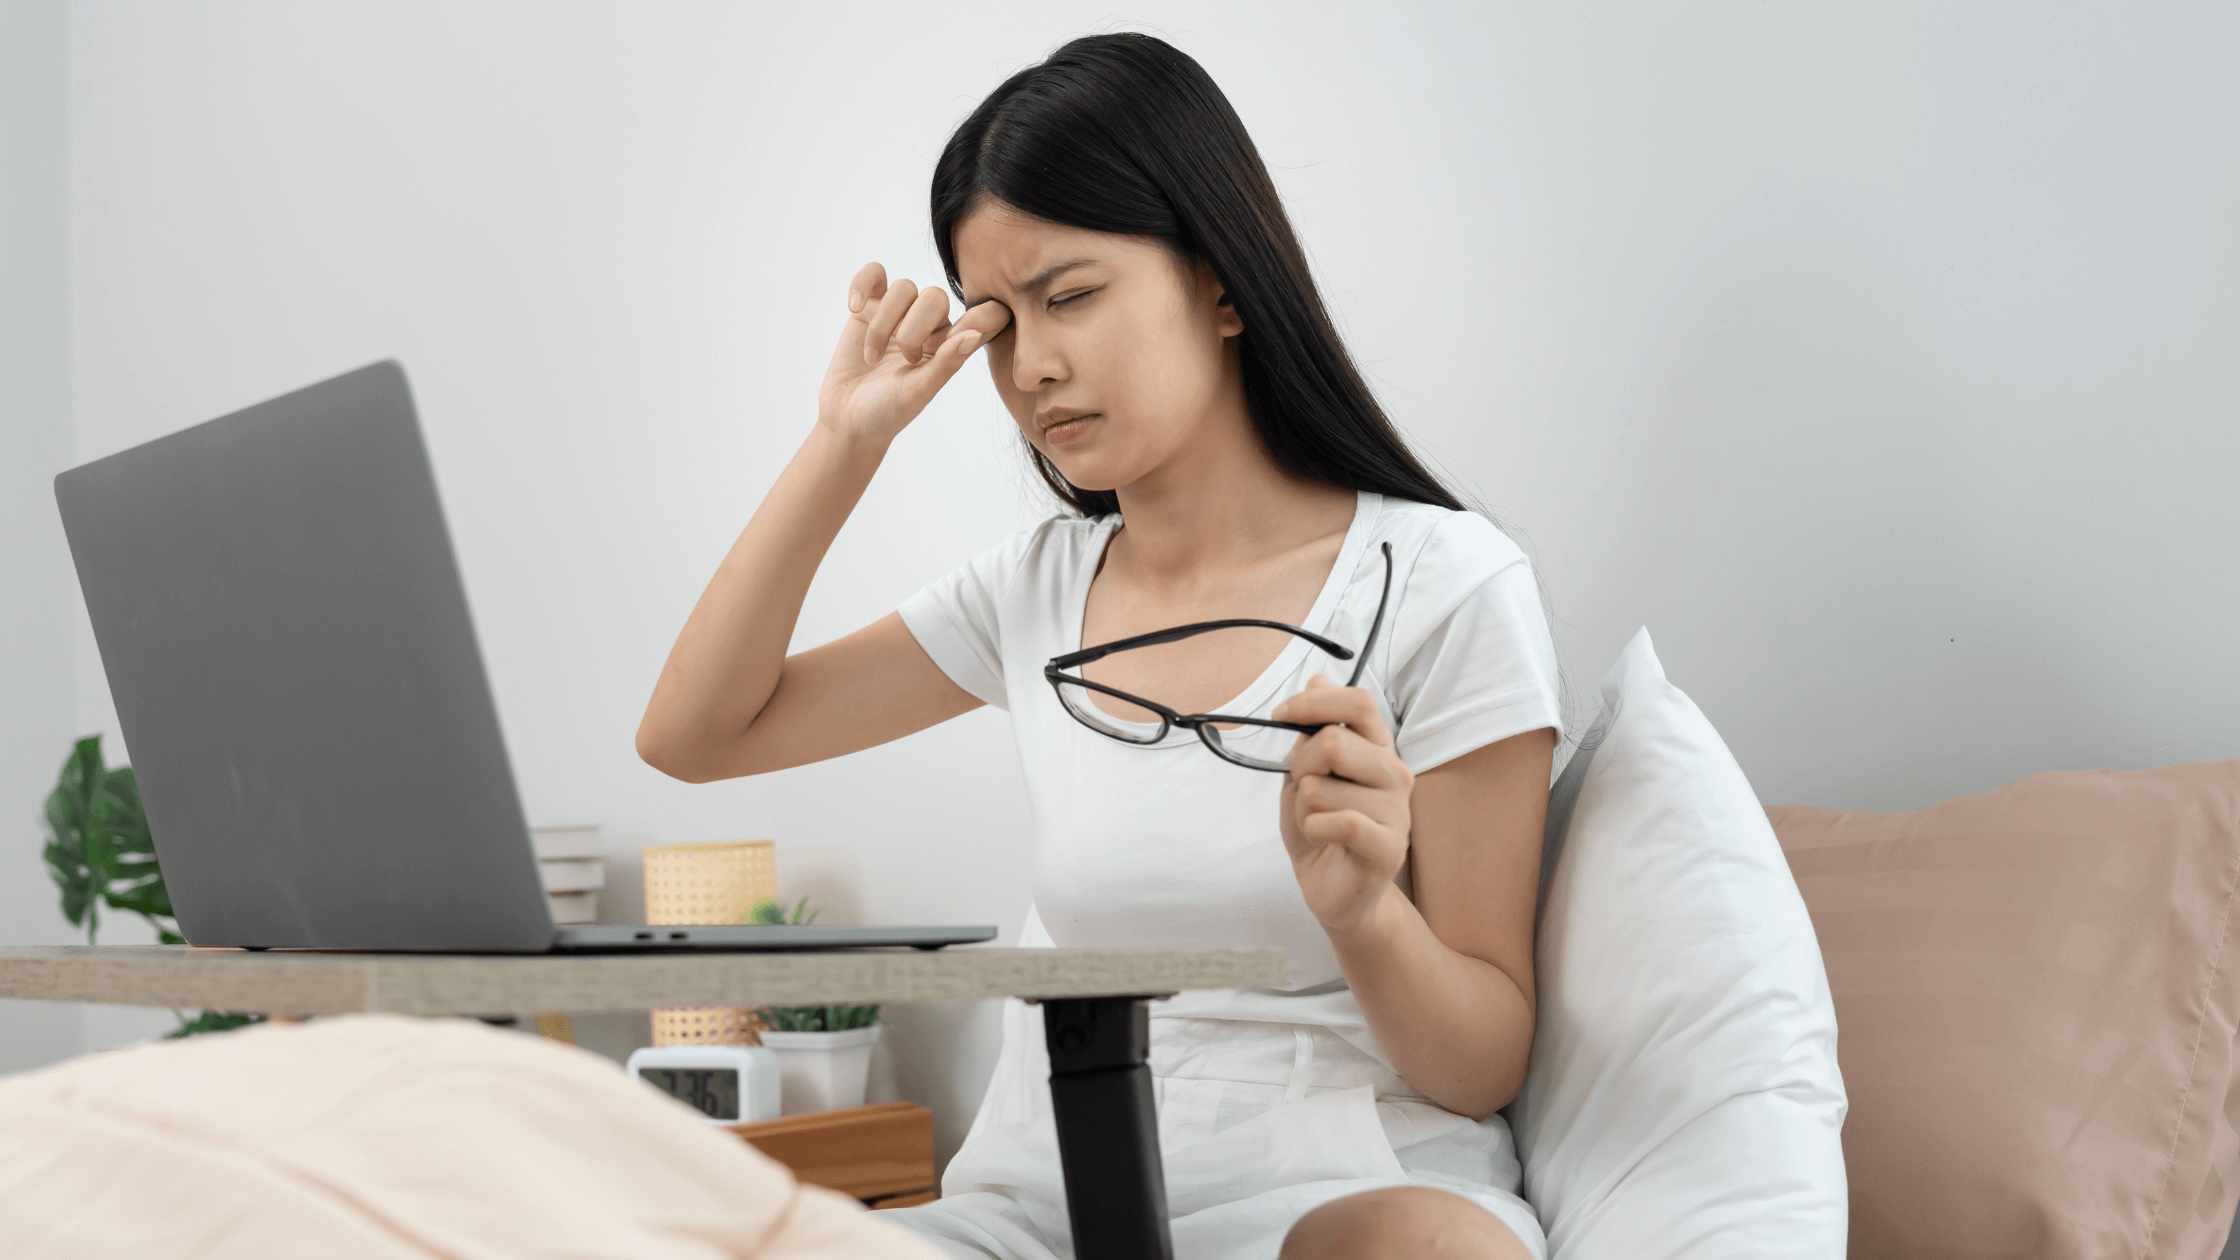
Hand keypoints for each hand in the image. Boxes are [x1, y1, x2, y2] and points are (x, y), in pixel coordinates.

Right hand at [816, 262, 1012, 448]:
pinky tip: (855, 309)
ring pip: (903, 288)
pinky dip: (862, 285)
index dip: (983, 314)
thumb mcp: (919, 392)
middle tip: (905, 359)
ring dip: (883, 323)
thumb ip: (946, 363)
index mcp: (953, 345)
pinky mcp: (869, 306)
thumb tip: (974, 334)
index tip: (958, 335)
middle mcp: (930, 325)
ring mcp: (899, 313)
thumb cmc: (888, 412)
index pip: (984, 315)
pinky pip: (873, 273)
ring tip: (872, 358)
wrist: (845, 419)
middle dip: (916, 327)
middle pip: (935, 296)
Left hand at [1272, 674, 1414, 933]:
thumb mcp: (1305, 772)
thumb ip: (1313, 729)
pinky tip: (1321, 838)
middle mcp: (1395, 772)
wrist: (1332, 888)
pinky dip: (1313, 829)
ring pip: (1322, 787)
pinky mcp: (1389, 847)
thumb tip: (1317, 677)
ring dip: (1303, 807)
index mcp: (1378, 748)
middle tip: (1302, 790)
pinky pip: (1339, 822)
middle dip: (1299, 766)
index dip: (1313, 702)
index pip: (1358, 702)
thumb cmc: (1320, 828)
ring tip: (1317, 822)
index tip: (1281, 715)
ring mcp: (1397, 811)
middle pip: (1333, 742)